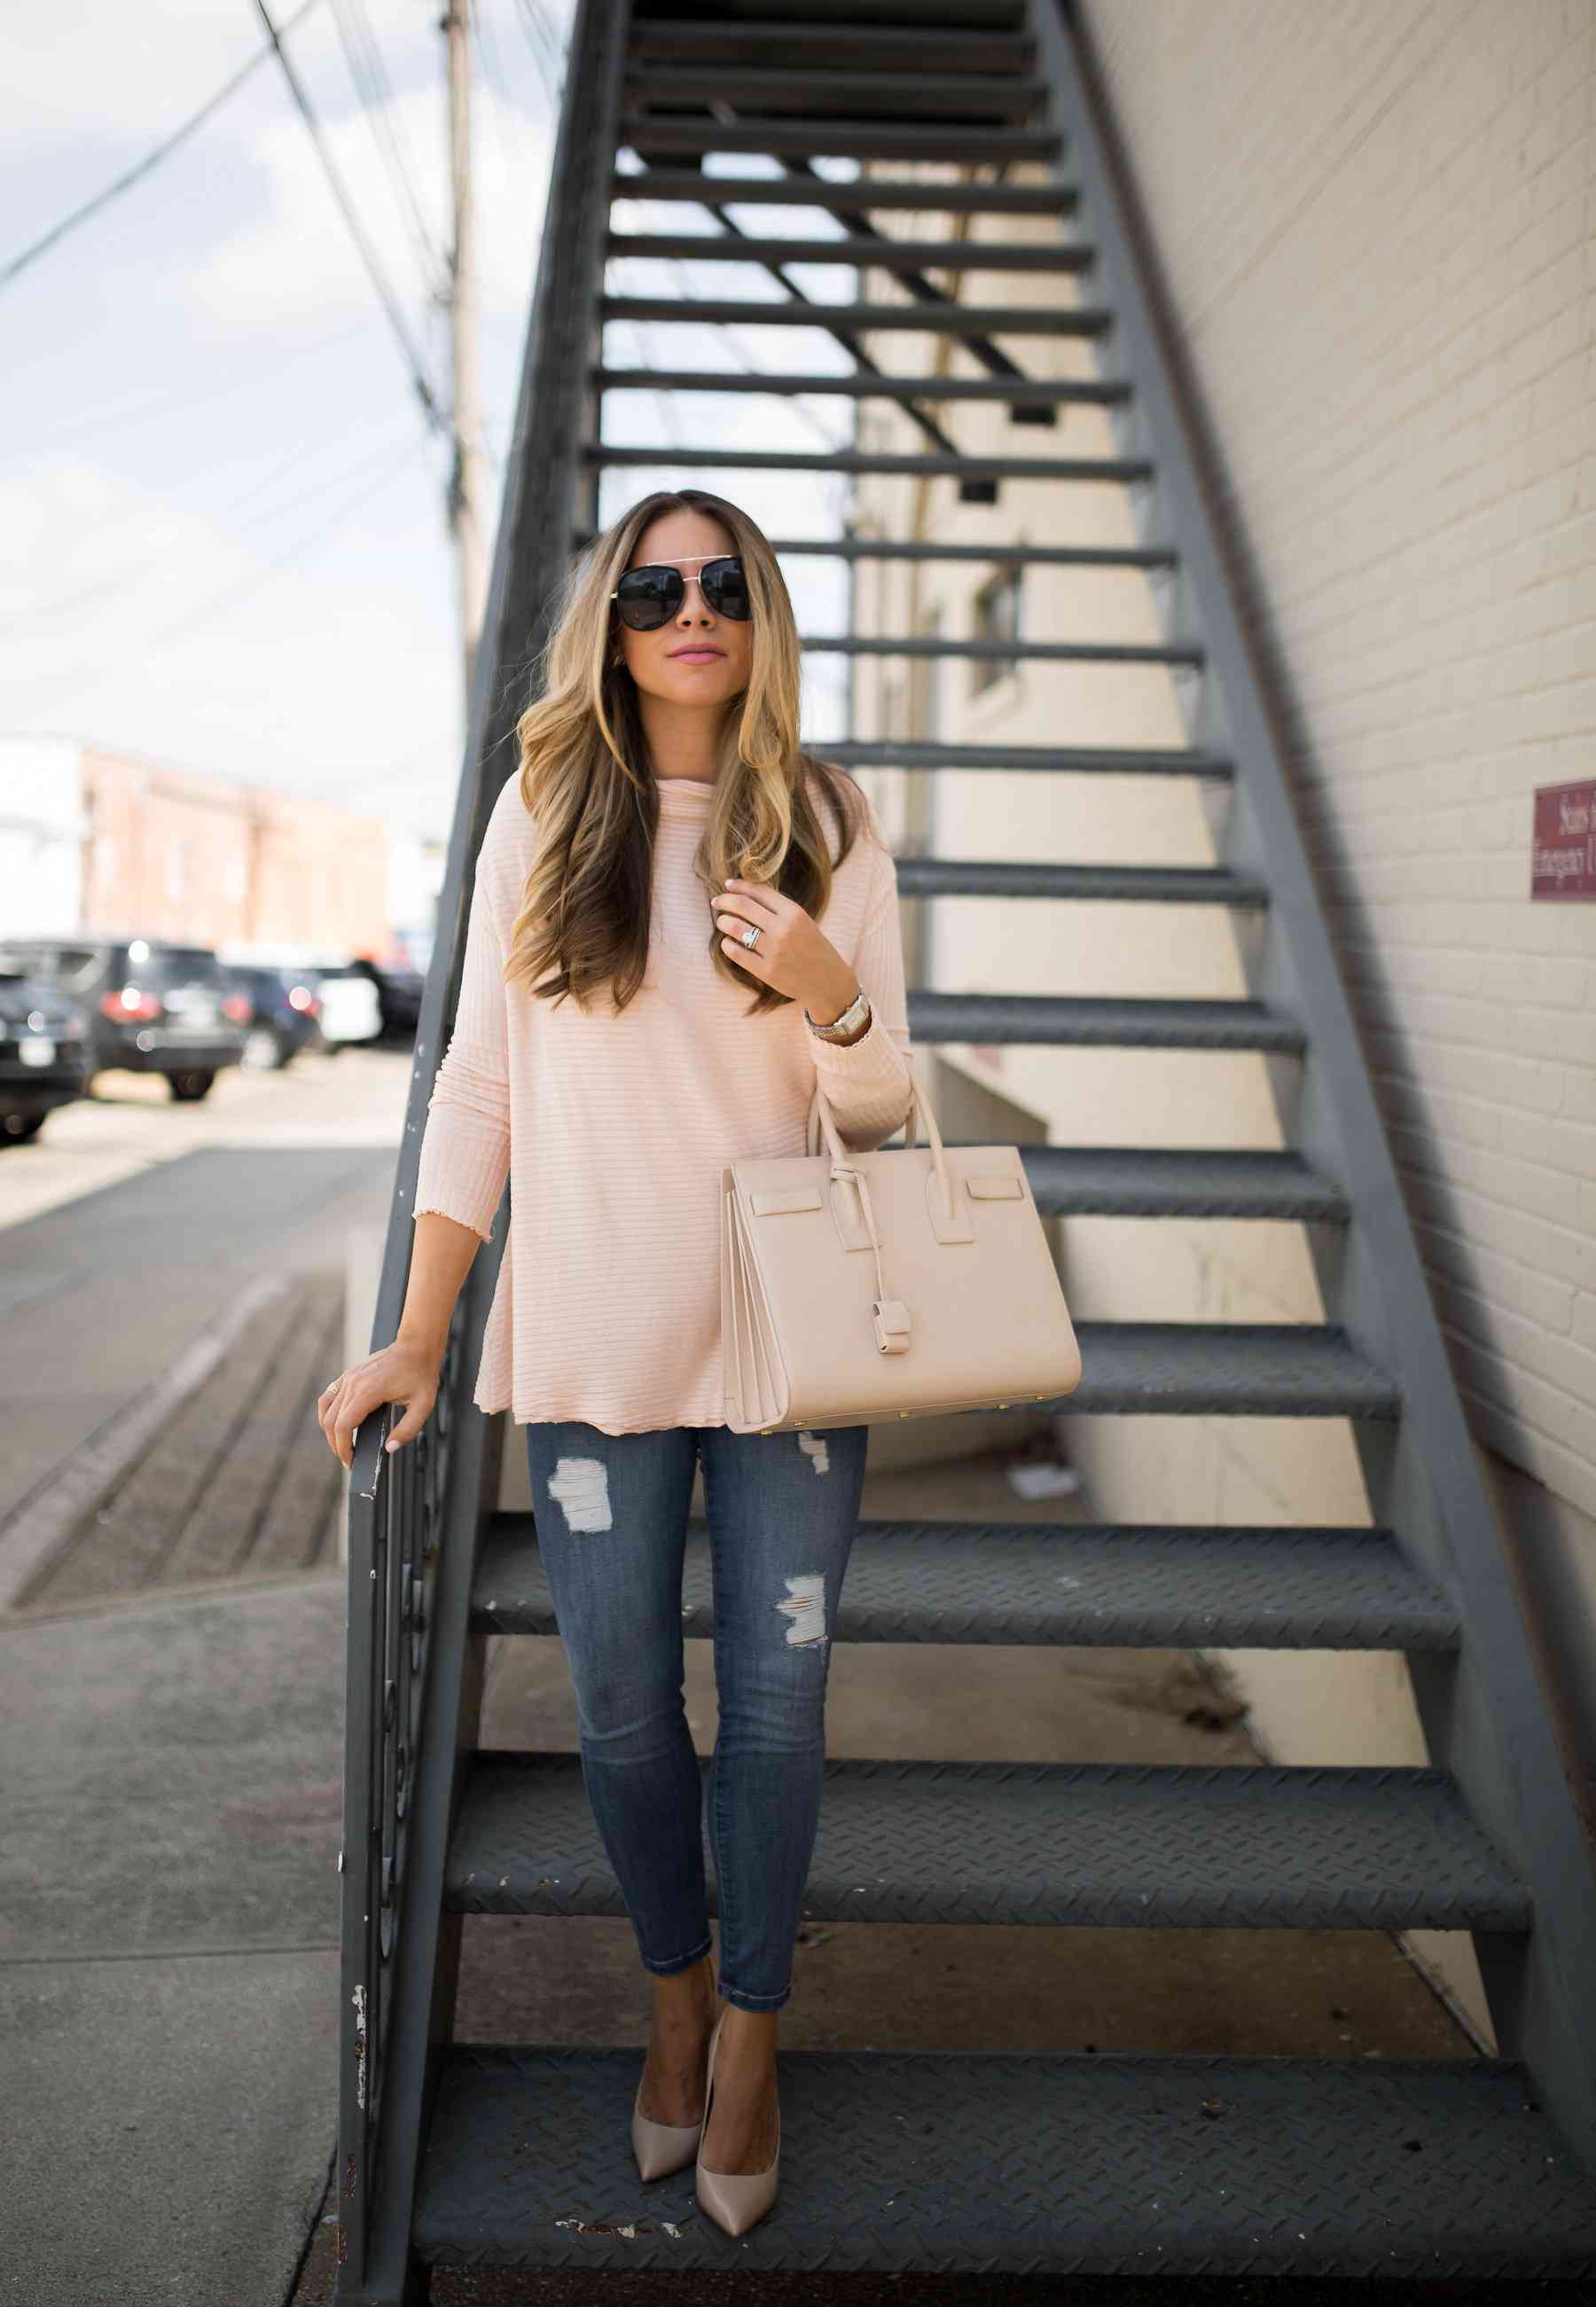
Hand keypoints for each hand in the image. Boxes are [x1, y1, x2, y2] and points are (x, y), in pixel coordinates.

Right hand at [317, 1336, 443, 1468]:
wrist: (416, 1346)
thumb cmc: (421, 1374)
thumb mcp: (423, 1406)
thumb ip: (407, 1430)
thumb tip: (389, 1449)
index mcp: (368, 1391)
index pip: (343, 1426)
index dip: (343, 1448)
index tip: (351, 1462)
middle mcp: (353, 1384)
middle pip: (331, 1421)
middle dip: (337, 1445)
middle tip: (349, 1460)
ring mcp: (348, 1378)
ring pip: (326, 1410)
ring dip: (330, 1431)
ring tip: (343, 1446)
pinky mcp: (349, 1375)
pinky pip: (328, 1397)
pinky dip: (327, 1413)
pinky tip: (335, 1424)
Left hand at [712, 877, 857, 1020]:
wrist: (827, 982)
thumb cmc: (813, 948)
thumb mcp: (803, 921)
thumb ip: (779, 908)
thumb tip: (746, 893)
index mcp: (794, 913)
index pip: (759, 891)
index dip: (739, 885)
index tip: (727, 885)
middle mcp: (783, 929)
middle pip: (742, 906)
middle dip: (724, 901)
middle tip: (716, 901)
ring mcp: (774, 951)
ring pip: (735, 928)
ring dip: (723, 922)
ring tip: (722, 922)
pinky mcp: (766, 971)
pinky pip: (736, 952)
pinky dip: (727, 945)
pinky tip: (727, 942)